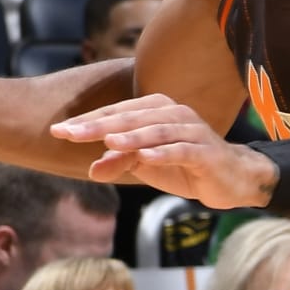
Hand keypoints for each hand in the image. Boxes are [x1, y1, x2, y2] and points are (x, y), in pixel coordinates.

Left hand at [51, 93, 274, 206]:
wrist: (231, 179)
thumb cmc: (186, 166)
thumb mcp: (146, 167)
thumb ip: (120, 162)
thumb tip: (91, 169)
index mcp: (155, 110)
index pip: (116, 113)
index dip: (87, 121)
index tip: (58, 131)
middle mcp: (173, 113)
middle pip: (131, 117)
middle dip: (99, 125)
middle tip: (70, 134)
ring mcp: (191, 131)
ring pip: (156, 131)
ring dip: (131, 136)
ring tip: (108, 140)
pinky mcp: (206, 152)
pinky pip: (182, 150)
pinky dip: (164, 153)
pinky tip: (145, 158)